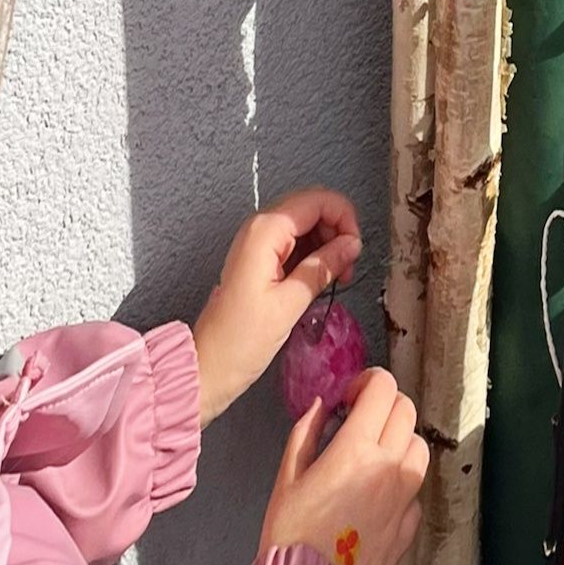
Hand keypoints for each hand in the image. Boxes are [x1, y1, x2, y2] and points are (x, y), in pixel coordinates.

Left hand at [194, 188, 360, 425]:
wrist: (208, 365)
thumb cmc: (240, 340)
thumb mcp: (289, 304)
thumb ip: (323, 267)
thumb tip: (352, 244)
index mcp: (265, 231)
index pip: (317, 199)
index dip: (344, 218)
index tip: (355, 248)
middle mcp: (260, 228)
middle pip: (313, 206)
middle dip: (338, 229)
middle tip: (348, 265)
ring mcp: (260, 242)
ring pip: (307, 223)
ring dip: (329, 243)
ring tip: (337, 276)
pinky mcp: (262, 258)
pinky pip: (296, 241)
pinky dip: (315, 254)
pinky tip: (321, 278)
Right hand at [260, 368, 428, 564]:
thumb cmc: (290, 533)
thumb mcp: (287, 476)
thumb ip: (306, 432)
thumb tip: (321, 406)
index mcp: (357, 448)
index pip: (383, 388)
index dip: (368, 382)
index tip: (351, 397)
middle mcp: (389, 467)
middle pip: (406, 411)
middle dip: (384, 406)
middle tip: (361, 420)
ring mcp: (404, 500)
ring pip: (419, 448)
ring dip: (400, 441)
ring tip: (375, 455)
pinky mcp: (408, 529)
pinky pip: (416, 492)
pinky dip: (401, 485)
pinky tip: (378, 496)